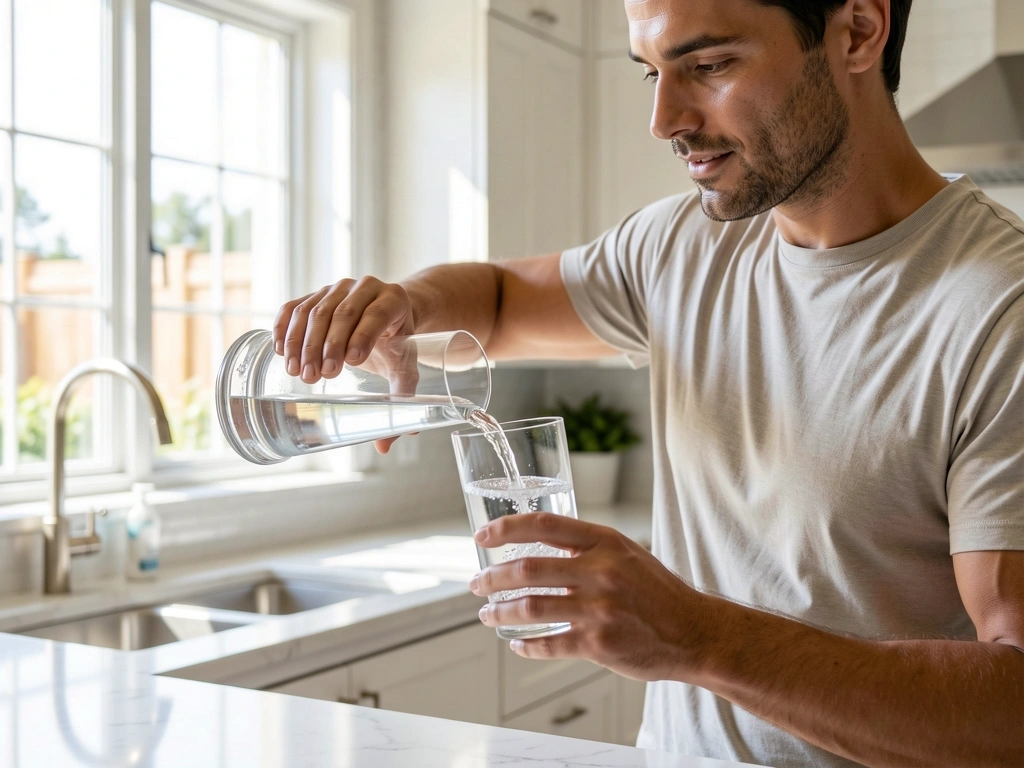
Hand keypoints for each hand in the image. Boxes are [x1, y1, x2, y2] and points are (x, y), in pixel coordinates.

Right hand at [274, 276, 414, 453]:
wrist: (387, 314)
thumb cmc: (397, 343)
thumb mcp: (404, 366)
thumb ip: (401, 398)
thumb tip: (385, 445)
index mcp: (393, 299)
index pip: (376, 314)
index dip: (363, 336)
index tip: (352, 363)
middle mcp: (365, 286)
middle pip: (341, 313)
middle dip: (326, 345)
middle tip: (317, 376)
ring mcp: (337, 288)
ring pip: (314, 310)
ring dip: (302, 342)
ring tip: (297, 372)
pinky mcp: (315, 293)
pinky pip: (294, 307)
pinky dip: (284, 328)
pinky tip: (281, 351)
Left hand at [469, 513, 708, 681]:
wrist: (694, 632)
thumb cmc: (657, 592)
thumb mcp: (627, 554)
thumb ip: (587, 549)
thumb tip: (538, 549)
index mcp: (605, 542)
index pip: (543, 526)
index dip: (506, 529)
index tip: (482, 537)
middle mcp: (600, 572)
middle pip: (527, 569)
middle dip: (492, 577)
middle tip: (476, 584)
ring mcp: (599, 609)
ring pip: (531, 608)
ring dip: (500, 612)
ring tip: (487, 614)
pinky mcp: (598, 644)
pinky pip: (549, 644)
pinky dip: (526, 645)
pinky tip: (517, 644)